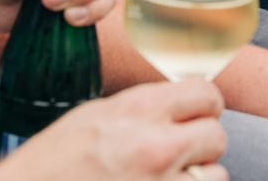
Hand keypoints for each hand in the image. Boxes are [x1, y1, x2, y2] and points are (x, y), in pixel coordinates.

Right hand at [0, 79, 227, 180]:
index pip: (206, 95)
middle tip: (180, 151)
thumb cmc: (52, 163)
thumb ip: (144, 109)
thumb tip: (181, 106)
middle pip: (216, 136)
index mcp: (138, 111)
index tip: (197, 114)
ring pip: (216, 176)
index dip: (204, 105)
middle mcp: (155, 148)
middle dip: (201, 144)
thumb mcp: (95, 115)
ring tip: (167, 178)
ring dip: (198, 178)